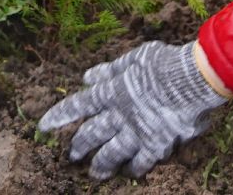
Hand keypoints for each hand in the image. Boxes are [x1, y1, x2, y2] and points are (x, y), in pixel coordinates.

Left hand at [38, 40, 228, 179]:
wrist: (188, 80)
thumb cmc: (162, 63)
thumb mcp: (133, 58)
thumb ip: (109, 70)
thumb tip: (87, 77)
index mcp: (110, 92)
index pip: (78, 105)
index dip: (59, 116)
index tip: (43, 126)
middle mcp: (117, 115)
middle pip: (91, 134)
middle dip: (79, 146)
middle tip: (72, 155)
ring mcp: (134, 132)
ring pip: (110, 153)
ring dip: (101, 164)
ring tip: (95, 173)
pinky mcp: (154, 145)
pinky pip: (140, 162)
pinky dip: (135, 168)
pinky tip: (131, 173)